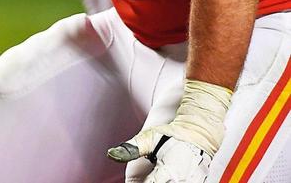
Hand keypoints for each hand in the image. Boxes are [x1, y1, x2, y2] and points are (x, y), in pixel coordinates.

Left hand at [108, 79, 231, 182]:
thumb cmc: (174, 135)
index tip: (133, 181)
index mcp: (168, 172)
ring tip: (153, 175)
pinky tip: (164, 177)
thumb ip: (131, 148)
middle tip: (144, 176)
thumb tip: (112, 154)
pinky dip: (172, 182)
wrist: (200, 134)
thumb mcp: (149, 138)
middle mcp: (181, 181)